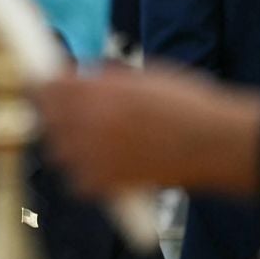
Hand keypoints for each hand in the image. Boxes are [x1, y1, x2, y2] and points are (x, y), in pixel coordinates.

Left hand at [33, 64, 259, 198]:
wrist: (215, 142)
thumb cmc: (187, 104)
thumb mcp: (142, 75)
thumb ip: (104, 78)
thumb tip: (79, 76)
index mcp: (95, 90)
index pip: (46, 87)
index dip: (43, 87)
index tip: (44, 87)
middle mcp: (87, 121)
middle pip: (47, 119)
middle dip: (54, 114)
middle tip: (70, 115)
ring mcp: (94, 154)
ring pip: (58, 151)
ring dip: (67, 145)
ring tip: (91, 141)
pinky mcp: (106, 183)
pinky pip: (77, 182)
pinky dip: (85, 177)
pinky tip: (103, 167)